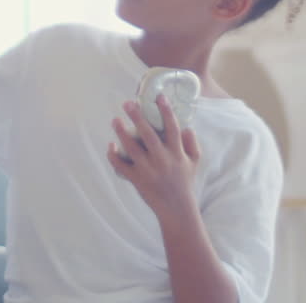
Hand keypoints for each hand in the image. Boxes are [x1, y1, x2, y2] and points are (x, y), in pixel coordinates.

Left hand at [107, 94, 200, 216]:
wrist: (176, 209)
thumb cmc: (185, 183)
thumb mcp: (194, 162)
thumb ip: (192, 144)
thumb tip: (187, 127)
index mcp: (176, 153)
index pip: (172, 128)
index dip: (166, 111)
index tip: (159, 97)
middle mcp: (162, 160)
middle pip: (148, 135)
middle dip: (137, 117)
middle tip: (128, 103)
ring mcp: (148, 170)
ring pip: (132, 148)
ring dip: (121, 133)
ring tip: (115, 119)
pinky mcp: (137, 180)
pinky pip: (121, 166)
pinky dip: (113, 156)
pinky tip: (110, 145)